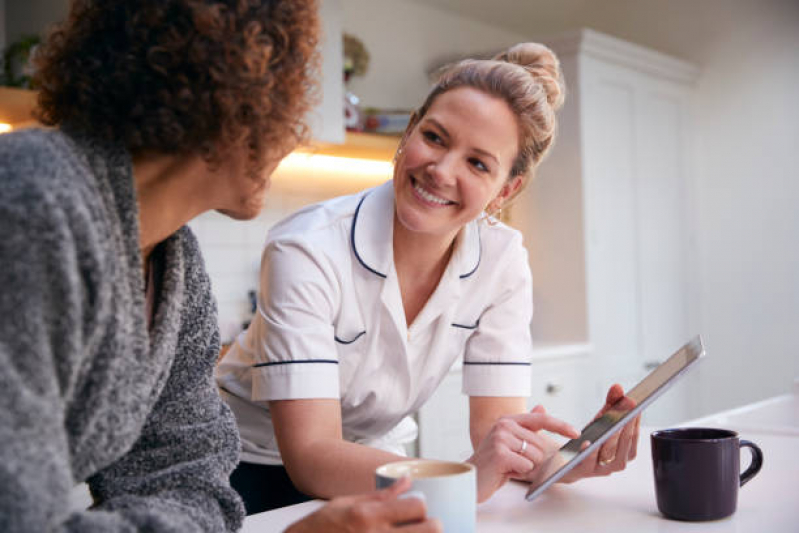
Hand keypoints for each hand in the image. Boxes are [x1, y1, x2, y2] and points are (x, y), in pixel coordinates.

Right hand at [284, 476, 441, 532]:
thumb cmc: (322, 526)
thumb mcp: (347, 502)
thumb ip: (381, 495)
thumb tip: (407, 481)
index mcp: (370, 516)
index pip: (417, 506)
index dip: (421, 506)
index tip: (416, 509)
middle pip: (430, 529)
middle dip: (432, 525)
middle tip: (424, 525)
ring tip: (411, 532)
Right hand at [467, 406, 579, 502]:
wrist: (472, 477)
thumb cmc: (494, 461)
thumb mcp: (511, 442)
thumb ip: (527, 427)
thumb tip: (542, 408)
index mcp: (509, 420)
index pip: (541, 419)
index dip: (561, 425)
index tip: (576, 433)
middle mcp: (504, 425)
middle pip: (540, 445)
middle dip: (534, 460)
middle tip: (515, 463)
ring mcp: (501, 439)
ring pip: (535, 457)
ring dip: (526, 467)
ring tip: (509, 467)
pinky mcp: (500, 454)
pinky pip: (526, 466)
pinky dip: (519, 473)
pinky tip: (505, 472)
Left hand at [559, 384, 640, 482]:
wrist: (564, 461)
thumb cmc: (587, 440)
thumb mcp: (599, 420)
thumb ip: (610, 404)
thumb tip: (618, 387)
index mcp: (623, 450)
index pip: (633, 436)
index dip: (635, 420)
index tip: (635, 404)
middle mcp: (616, 461)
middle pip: (624, 446)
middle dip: (626, 426)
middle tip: (626, 409)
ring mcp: (601, 468)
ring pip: (612, 456)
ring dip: (613, 439)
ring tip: (614, 424)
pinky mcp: (584, 471)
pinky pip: (589, 462)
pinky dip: (590, 451)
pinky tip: (587, 441)